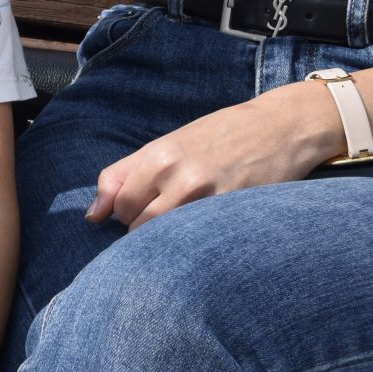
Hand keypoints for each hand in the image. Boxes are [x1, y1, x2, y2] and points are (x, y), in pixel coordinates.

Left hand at [87, 82, 340, 230]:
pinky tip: (207, 231)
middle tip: (168, 215)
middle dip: (145, 227)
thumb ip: (125, 176)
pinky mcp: (234, 214)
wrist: (280, 128)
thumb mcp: (167, 145)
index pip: (118, 206)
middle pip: (138, 226)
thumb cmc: (219, 135)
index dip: (125, 212)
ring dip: (169, 239)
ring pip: (166, 239)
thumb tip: (92, 217)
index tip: (142, 208)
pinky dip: (197, 243)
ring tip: (186, 223)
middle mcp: (178, 177)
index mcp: (157, 156)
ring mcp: (207, 197)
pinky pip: (199, 242)